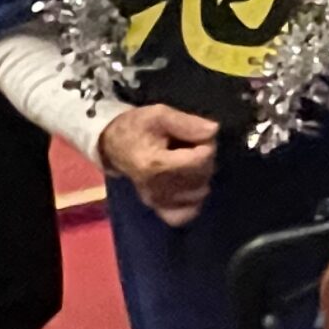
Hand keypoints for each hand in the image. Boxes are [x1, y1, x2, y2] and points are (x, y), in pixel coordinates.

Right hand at [99, 104, 221, 226]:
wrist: (115, 146)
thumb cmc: (137, 128)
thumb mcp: (159, 114)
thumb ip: (186, 122)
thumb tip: (213, 131)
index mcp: (154, 164)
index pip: (199, 160)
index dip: (206, 145)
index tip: (197, 135)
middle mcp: (155, 189)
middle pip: (201, 177)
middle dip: (205, 159)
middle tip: (192, 145)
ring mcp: (157, 202)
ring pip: (198, 193)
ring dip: (201, 176)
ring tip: (188, 162)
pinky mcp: (159, 209)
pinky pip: (185, 214)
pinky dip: (193, 199)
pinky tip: (189, 183)